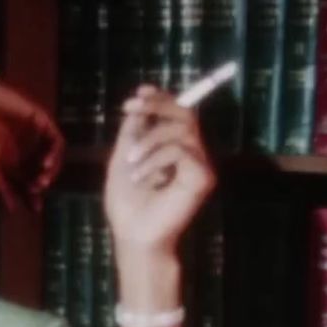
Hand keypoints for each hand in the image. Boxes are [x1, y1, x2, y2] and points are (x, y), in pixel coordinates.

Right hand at [0, 79, 64, 211]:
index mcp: (12, 162)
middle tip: (36, 191)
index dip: (32, 196)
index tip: (35, 208)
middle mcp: (27, 150)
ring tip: (42, 180)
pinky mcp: (42, 122)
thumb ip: (0, 186)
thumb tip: (11, 209)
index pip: (27, 183)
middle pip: (42, 172)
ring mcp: (36, 136)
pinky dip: (55, 153)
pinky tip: (46, 163)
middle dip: (41, 185)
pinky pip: (56, 141)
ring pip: (52, 158)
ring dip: (51, 171)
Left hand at [104, 86, 215, 252]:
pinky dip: (156, 159)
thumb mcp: (123, 158)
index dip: (161, 98)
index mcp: (174, 148)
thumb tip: (139, 106)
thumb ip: (133, 132)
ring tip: (132, 163)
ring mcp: (200, 166)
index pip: (177, 113)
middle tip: (133, 108)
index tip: (139, 93)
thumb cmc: (127, 203)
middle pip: (185, 113)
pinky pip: (181, 150)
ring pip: (181, 129)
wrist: (133, 234)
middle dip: (157, 105)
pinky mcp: (203, 178)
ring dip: (149, 140)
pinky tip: (144, 177)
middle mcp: (192, 154)